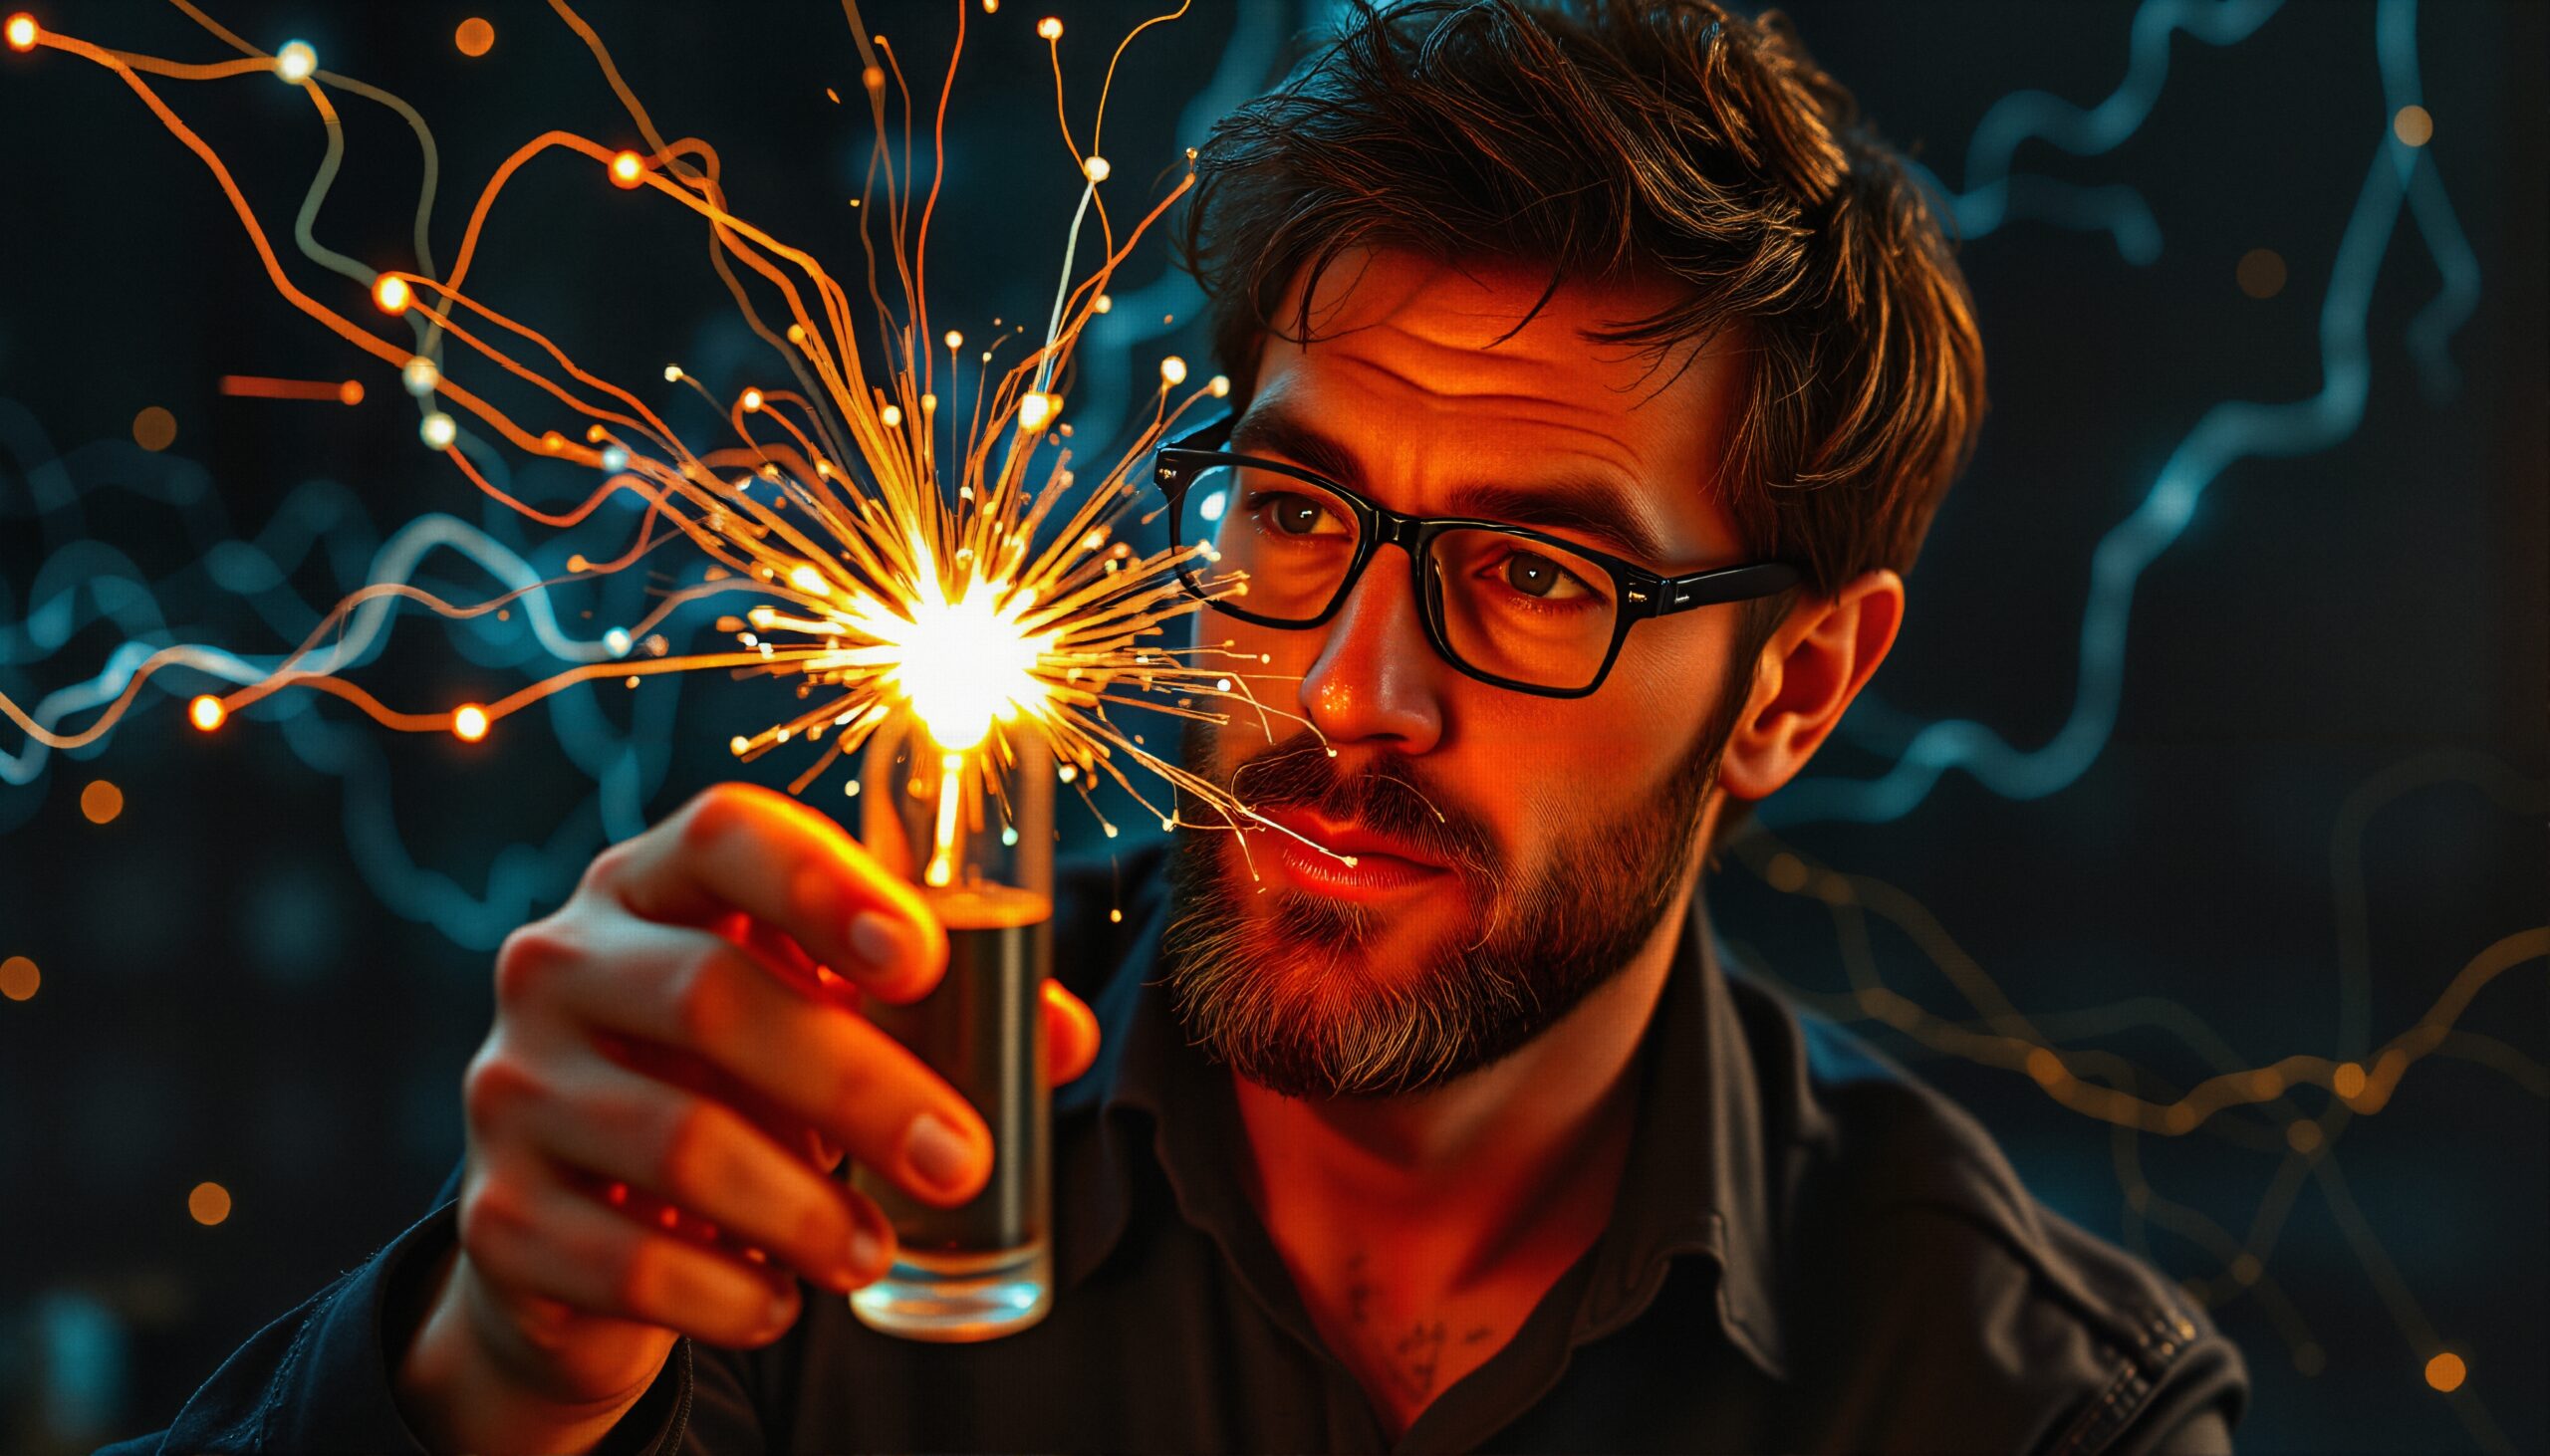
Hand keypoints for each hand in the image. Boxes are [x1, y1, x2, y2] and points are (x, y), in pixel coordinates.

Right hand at [412, 782, 1100, 1425]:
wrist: (578, 1237)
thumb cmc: (733, 1090)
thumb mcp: (822, 1030)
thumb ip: (939, 1017)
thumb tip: (1060, 1040)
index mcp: (650, 885)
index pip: (723, 833)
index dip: (824, 885)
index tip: (922, 962)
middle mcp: (560, 963)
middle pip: (711, 994)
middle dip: (860, 1084)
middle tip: (960, 1159)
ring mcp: (512, 1086)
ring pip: (674, 1138)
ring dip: (801, 1206)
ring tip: (874, 1253)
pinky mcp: (495, 1215)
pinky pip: (620, 1258)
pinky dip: (722, 1293)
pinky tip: (779, 1305)